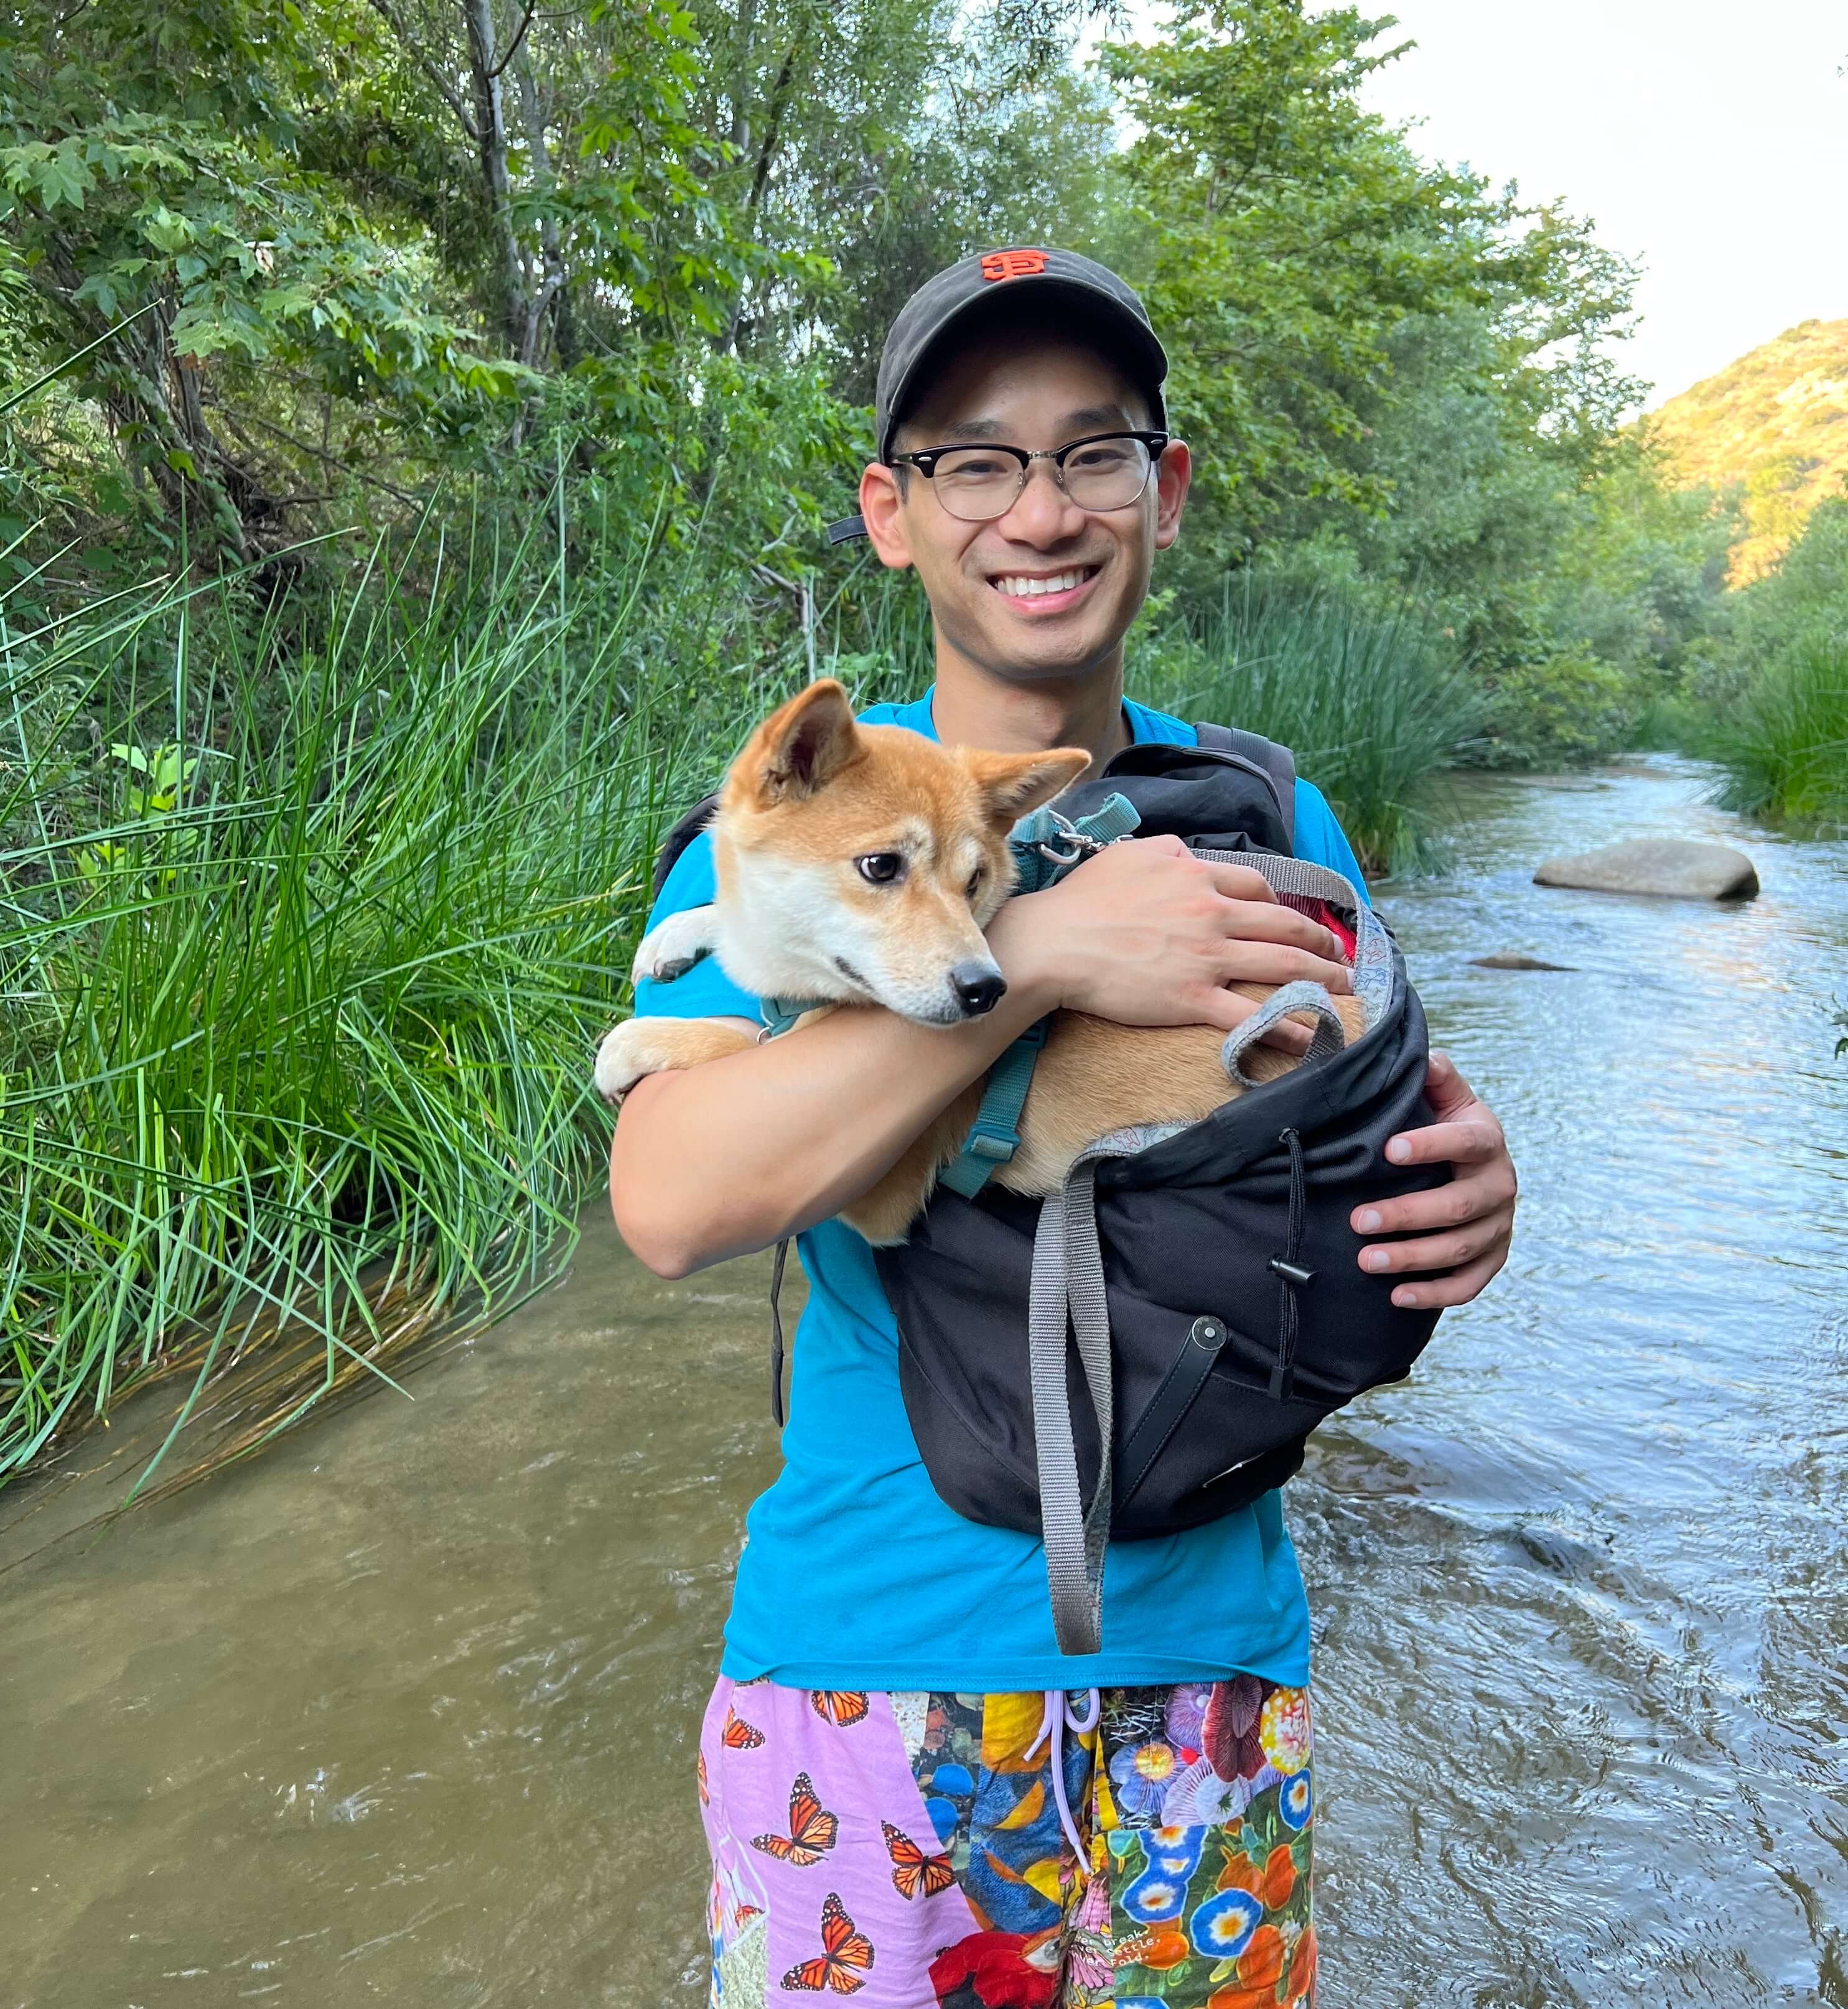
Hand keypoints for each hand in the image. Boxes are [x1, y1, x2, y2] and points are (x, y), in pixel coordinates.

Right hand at [991, 833, 1351, 1038]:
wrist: (1053, 942)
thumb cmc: (1082, 900)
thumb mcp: (1128, 855)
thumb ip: (1166, 852)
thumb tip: (1186, 856)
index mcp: (1196, 875)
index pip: (1257, 888)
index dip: (1284, 906)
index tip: (1296, 920)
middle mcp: (1211, 912)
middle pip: (1285, 925)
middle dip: (1322, 942)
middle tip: (1341, 955)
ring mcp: (1206, 956)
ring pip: (1284, 966)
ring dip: (1325, 978)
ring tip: (1347, 989)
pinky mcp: (1193, 997)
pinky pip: (1252, 1015)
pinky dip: (1290, 1026)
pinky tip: (1314, 1038)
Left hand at [1350, 1051, 1516, 1308]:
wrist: (1473, 1164)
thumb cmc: (1444, 1127)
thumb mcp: (1443, 1097)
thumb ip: (1436, 1077)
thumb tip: (1426, 1057)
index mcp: (1487, 1139)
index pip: (1465, 1141)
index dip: (1431, 1145)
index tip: (1388, 1150)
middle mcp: (1500, 1185)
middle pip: (1457, 1206)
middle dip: (1406, 1215)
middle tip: (1358, 1220)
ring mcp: (1500, 1226)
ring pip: (1460, 1249)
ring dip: (1413, 1258)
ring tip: (1366, 1260)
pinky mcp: (1493, 1258)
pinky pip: (1470, 1284)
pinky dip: (1436, 1294)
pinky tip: (1398, 1297)